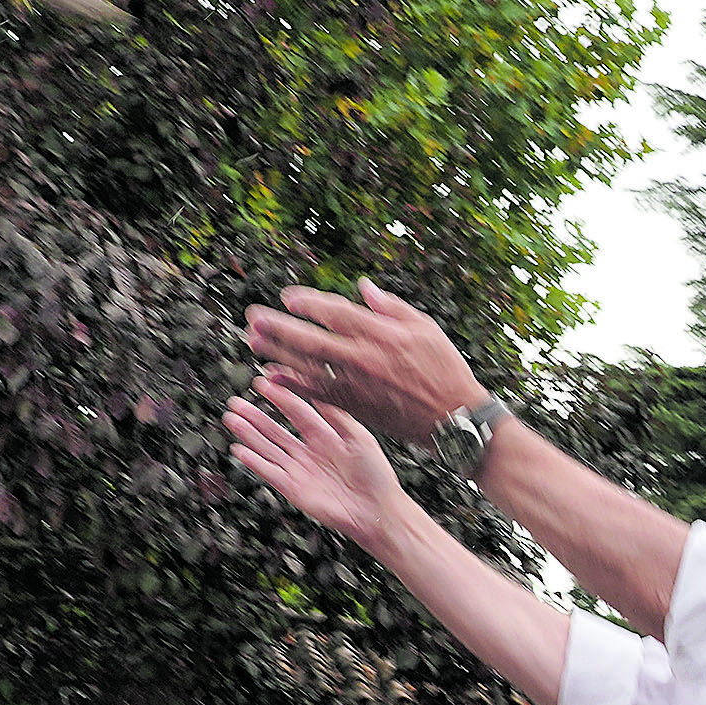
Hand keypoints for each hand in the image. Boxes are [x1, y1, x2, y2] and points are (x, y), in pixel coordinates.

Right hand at [225, 377, 409, 549]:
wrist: (377, 510)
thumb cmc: (375, 475)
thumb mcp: (359, 436)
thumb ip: (337, 415)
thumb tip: (319, 390)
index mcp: (325, 437)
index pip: (297, 412)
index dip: (280, 398)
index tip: (264, 383)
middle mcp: (308, 453)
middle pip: (275, 430)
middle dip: (255, 416)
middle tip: (237, 402)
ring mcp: (299, 471)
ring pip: (268, 449)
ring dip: (248, 435)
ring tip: (231, 419)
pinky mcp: (294, 490)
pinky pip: (270, 473)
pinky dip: (254, 462)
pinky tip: (239, 450)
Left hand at [244, 279, 486, 446]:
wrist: (452, 416)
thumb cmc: (443, 367)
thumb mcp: (425, 328)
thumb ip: (390, 307)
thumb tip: (362, 288)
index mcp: (381, 333)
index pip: (336, 313)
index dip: (309, 303)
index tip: (286, 297)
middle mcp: (363, 358)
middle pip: (312, 339)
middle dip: (279, 327)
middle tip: (253, 317)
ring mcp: (356, 384)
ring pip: (308, 366)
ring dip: (278, 353)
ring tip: (253, 341)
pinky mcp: (354, 406)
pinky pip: (316, 393)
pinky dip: (292, 384)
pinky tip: (272, 377)